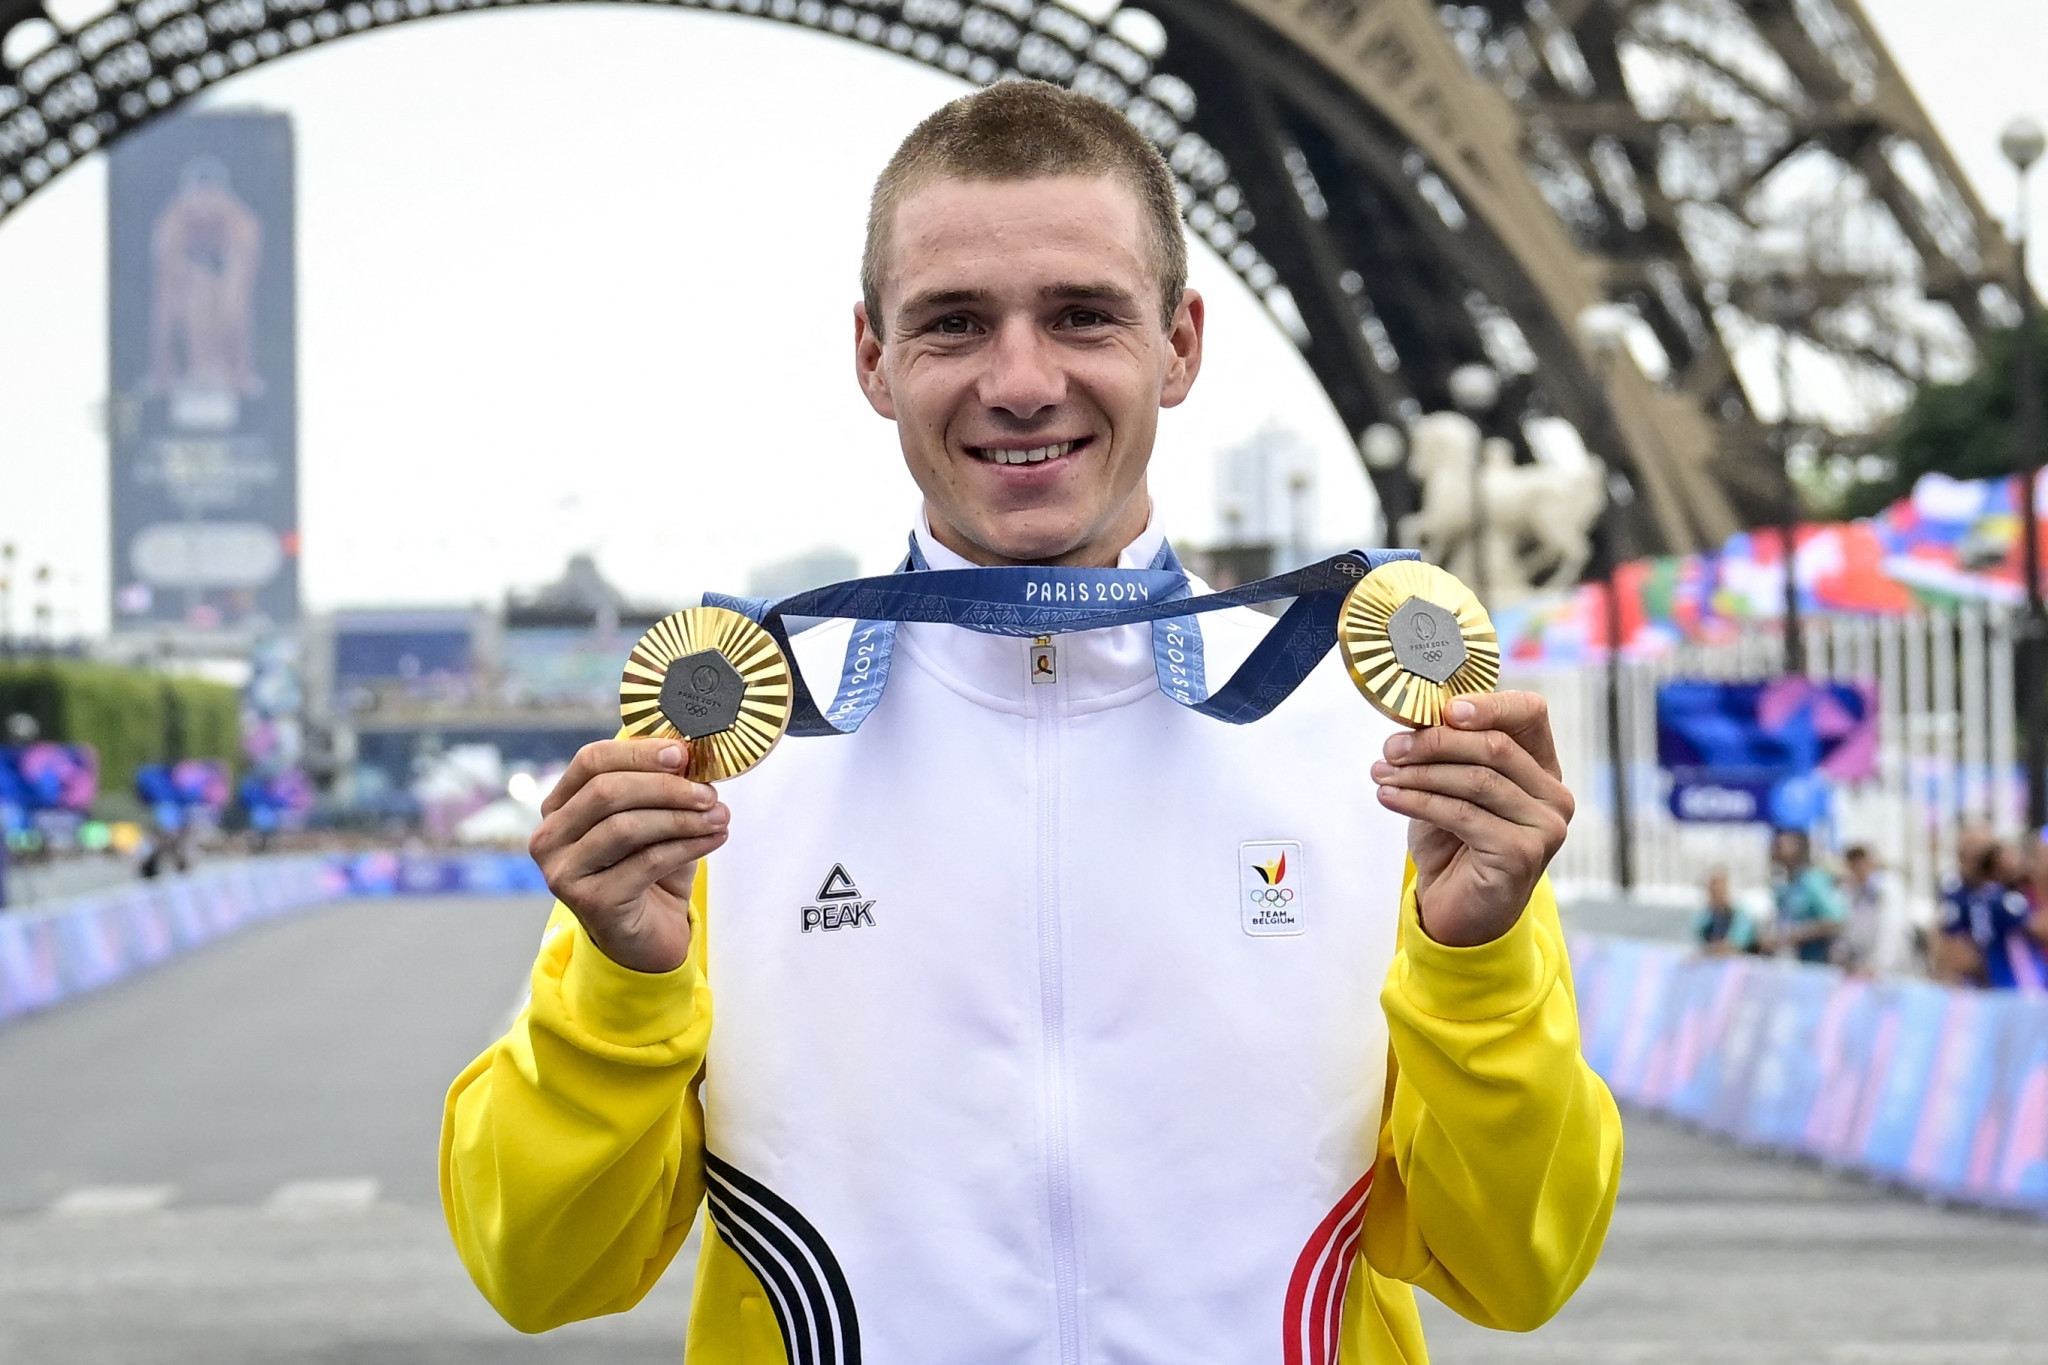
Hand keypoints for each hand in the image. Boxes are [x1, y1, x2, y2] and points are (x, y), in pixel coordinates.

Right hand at [529, 738, 729, 973]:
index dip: (638, 752)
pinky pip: (647, 862)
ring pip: (625, 826)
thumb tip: (684, 751)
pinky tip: (714, 839)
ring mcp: (563, 871)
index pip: (591, 761)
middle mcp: (550, 837)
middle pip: (606, 791)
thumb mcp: (653, 818)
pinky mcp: (590, 901)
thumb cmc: (648, 870)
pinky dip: (688, 846)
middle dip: (666, 787)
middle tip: (709, 792)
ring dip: (681, 817)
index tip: (682, 753)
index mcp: (559, 806)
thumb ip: (659, 785)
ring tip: (720, 816)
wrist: (648, 935)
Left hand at [1370, 692, 1572, 947]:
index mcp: (1542, 767)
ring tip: (1382, 773)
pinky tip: (1389, 797)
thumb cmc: (1454, 845)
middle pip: (1495, 745)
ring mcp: (1545, 826)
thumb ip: (1446, 752)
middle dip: (1434, 742)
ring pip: (1476, 779)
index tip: (1442, 709)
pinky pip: (1462, 814)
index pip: (1530, 713)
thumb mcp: (1448, 788)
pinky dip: (1418, 801)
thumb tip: (1413, 719)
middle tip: (1391, 747)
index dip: (1488, 704)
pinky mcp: (1523, 853)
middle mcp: (1553, 795)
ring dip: (1420, 773)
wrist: (1457, 913)